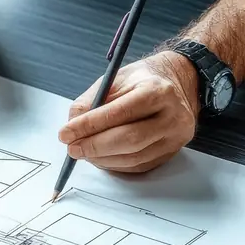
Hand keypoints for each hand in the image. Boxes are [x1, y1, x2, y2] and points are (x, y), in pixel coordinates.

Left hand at [58, 52, 199, 173]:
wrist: (179, 84)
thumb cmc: (143, 80)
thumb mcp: (116, 78)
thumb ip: (92, 99)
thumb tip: (72, 124)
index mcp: (158, 90)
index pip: (120, 112)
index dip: (90, 125)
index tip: (66, 132)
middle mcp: (172, 115)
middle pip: (130, 139)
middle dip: (95, 146)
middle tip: (72, 147)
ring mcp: (175, 137)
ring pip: (134, 157)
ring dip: (102, 159)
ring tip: (83, 152)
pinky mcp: (172, 152)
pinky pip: (139, 166)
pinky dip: (115, 164)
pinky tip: (101, 157)